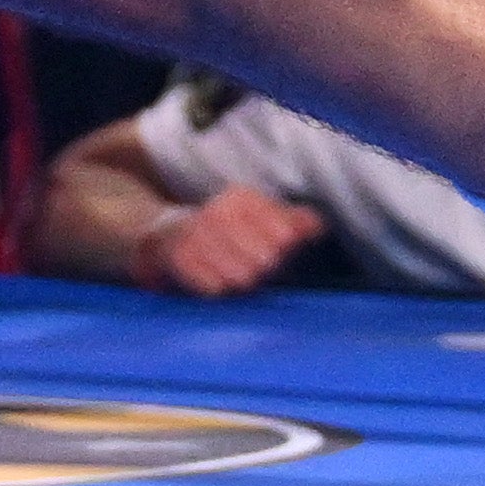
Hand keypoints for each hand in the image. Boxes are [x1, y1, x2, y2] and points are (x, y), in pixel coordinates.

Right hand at [139, 185, 326, 300]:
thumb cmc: (226, 230)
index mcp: (241, 199)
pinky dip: (217, 287)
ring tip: (235, 273)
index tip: (278, 246)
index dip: (283, 244)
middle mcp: (217, 212)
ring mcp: (196, 235)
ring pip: (240, 275)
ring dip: (241, 279)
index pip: (282, 233)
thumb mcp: (259, 217)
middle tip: (254, 264)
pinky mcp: (178, 258)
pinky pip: (213, 287)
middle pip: (265, 259)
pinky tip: (214, 280)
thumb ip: (292, 221)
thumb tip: (317, 225)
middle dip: (262, 267)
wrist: (167, 235)